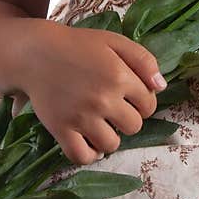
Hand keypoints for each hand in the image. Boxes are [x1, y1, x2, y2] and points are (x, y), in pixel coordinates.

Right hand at [21, 22, 165, 165]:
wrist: (36, 53)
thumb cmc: (78, 45)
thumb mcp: (115, 41)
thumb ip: (144, 60)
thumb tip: (162, 87)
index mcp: (119, 76)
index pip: (149, 105)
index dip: (142, 102)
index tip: (129, 96)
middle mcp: (102, 99)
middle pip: (133, 126)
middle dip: (128, 118)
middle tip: (113, 108)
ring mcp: (81, 117)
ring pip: (112, 145)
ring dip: (110, 137)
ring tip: (101, 124)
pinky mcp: (61, 129)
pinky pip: (82, 156)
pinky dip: (90, 154)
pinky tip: (90, 142)